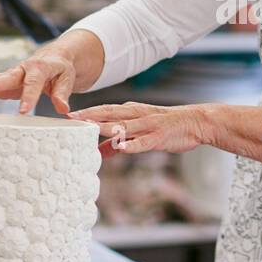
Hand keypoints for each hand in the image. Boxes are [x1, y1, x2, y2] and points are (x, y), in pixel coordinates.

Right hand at [0, 49, 76, 114]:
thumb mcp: (67, 79)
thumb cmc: (61, 69)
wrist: (54, 57)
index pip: (33, 83)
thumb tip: (62, 109)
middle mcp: (21, 70)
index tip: (23, 112)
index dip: (28, 97)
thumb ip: (63, 93)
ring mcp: (10, 76)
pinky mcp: (3, 82)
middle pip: (5, 77)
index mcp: (39, 67)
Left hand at [67, 102, 214, 156]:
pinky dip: (133, 144)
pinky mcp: (159, 137)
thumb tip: (98, 151)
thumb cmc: (166, 127)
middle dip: (89, 116)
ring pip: (124, 126)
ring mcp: (147, 125)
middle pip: (109, 114)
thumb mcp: (140, 132)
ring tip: (89, 128)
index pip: (104, 110)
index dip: (85, 113)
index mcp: (131, 112)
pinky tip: (122, 148)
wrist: (195, 122)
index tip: (66, 116)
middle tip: (69, 118)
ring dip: (106, 127)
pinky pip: (143, 141)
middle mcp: (136, 115)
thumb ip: (118, 142)